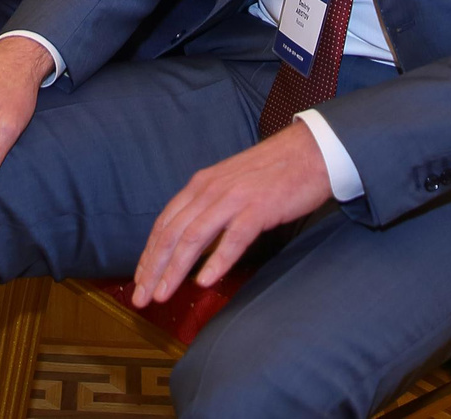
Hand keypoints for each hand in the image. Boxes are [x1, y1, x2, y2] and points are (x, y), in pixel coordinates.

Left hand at [130, 123, 332, 306]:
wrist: (311, 151)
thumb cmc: (272, 173)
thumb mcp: (230, 184)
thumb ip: (209, 208)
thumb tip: (191, 242)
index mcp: (201, 185)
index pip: (164, 223)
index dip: (149, 254)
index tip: (140, 280)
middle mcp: (210, 190)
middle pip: (172, 234)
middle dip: (153, 269)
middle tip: (141, 298)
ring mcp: (234, 198)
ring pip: (194, 237)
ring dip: (175, 270)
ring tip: (163, 294)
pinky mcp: (259, 207)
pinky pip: (234, 238)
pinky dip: (217, 260)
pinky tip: (205, 281)